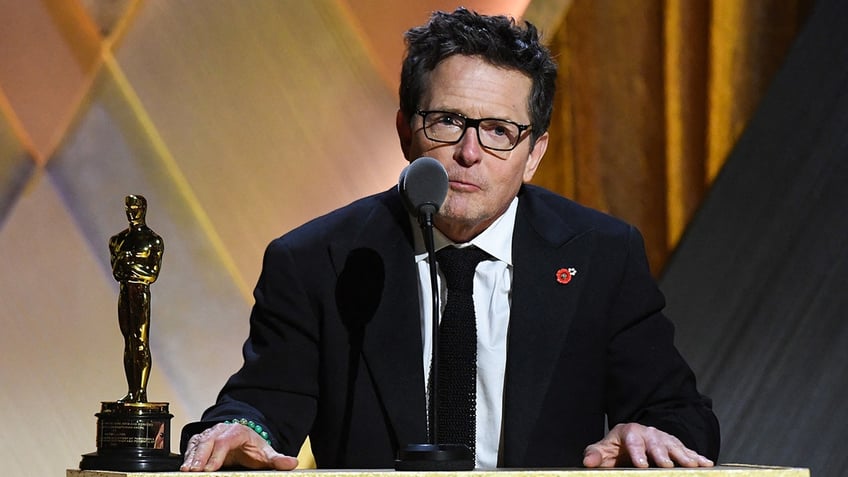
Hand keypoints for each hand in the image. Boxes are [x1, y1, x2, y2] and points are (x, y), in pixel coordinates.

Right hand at [180, 422, 298, 471]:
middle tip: (194, 471)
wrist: (244, 440)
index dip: (217, 454)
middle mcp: (222, 430)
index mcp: (238, 432)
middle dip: (201, 456)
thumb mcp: (266, 453)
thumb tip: (292, 463)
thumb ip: (277, 459)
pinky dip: (187, 455)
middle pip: (209, 440)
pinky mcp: (201, 440)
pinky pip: (192, 446)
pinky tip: (185, 466)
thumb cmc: (253, 448)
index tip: (211, 468)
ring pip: (198, 442)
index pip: (226, 441)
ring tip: (187, 470)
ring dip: (192, 456)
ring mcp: (210, 434)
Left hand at [583, 422, 713, 467]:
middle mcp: (648, 432)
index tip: (641, 464)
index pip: (633, 439)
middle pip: (656, 442)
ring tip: (693, 465)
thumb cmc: (615, 449)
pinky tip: (706, 464)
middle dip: (663, 455)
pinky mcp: (674, 445)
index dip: (637, 452)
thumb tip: (588, 462)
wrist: (630, 441)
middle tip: (668, 467)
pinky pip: (687, 451)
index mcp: (629, 431)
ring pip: (674, 446)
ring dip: (684, 456)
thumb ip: (595, 455)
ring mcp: (663, 438)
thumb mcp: (603, 450)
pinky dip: (697, 457)